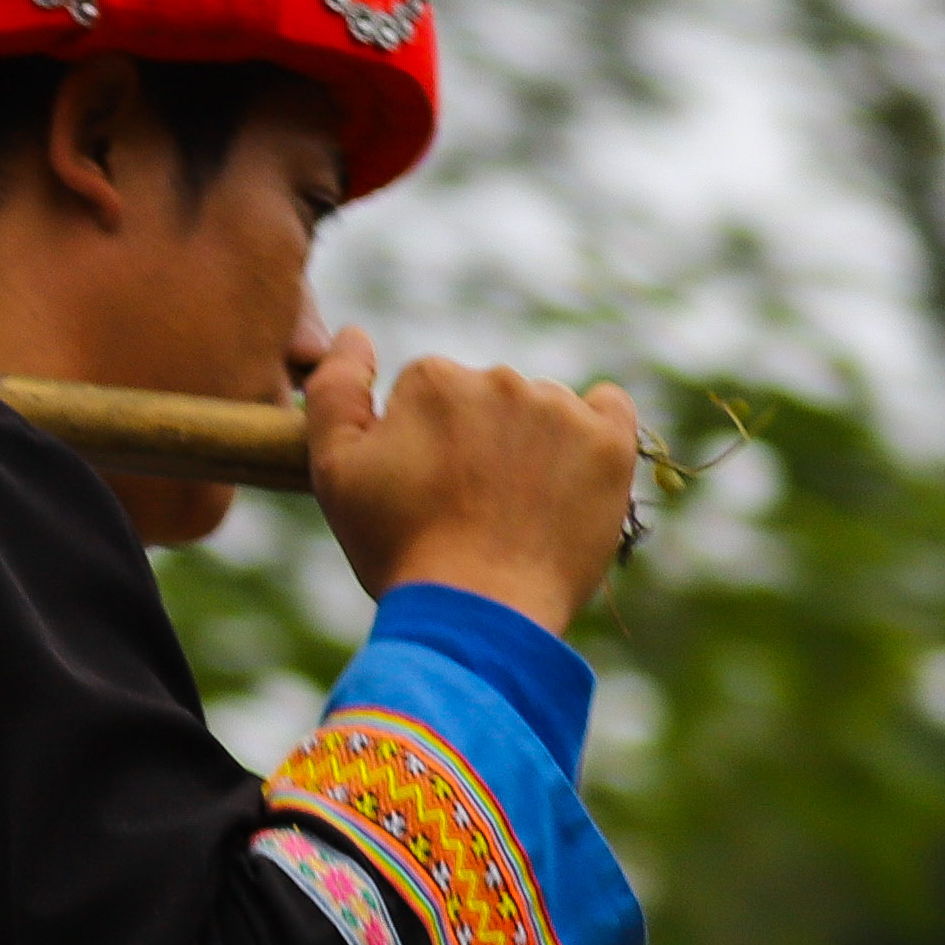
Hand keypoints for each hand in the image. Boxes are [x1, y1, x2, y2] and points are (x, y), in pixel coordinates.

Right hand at [303, 327, 642, 633]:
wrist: (480, 611)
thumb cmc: (399, 549)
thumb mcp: (335, 472)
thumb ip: (334, 391)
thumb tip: (354, 333)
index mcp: (434, 379)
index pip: (426, 396)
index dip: (418, 446)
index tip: (418, 491)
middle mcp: (500, 378)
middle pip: (485, 400)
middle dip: (474, 443)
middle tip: (463, 510)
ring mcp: (560, 409)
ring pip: (540, 411)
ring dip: (527, 447)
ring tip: (510, 513)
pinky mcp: (610, 441)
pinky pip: (609, 408)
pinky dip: (593, 430)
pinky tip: (570, 473)